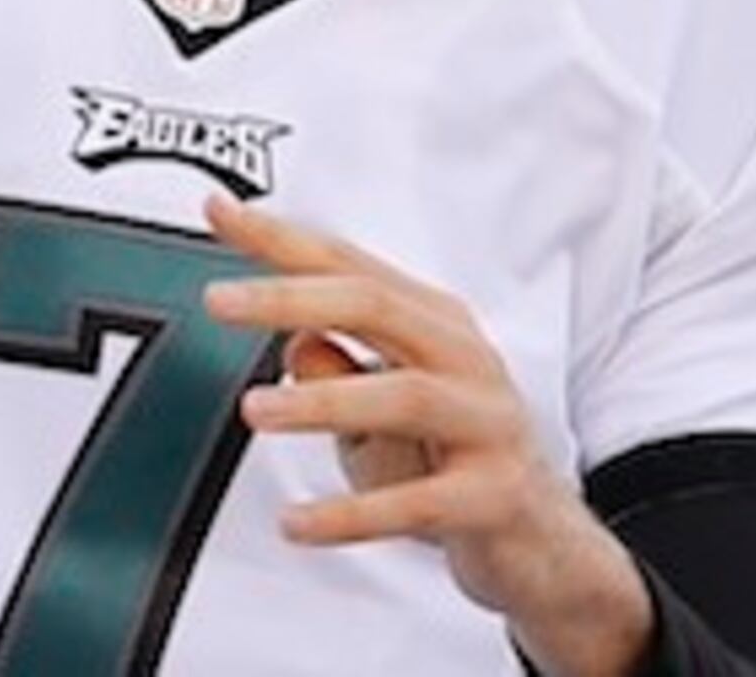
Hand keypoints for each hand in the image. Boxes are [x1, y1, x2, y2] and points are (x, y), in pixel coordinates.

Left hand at [202, 194, 652, 676]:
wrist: (537, 543)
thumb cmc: (446, 461)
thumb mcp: (377, 409)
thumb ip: (336, 365)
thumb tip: (292, 338)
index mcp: (433, 322)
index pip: (348, 265)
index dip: (281, 238)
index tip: (218, 212)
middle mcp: (464, 358)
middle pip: (375, 305)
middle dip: (292, 296)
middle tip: (219, 301)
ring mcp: (486, 423)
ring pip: (404, 396)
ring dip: (323, 401)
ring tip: (255, 411)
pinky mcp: (494, 494)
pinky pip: (418, 502)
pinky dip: (352, 514)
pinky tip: (296, 523)